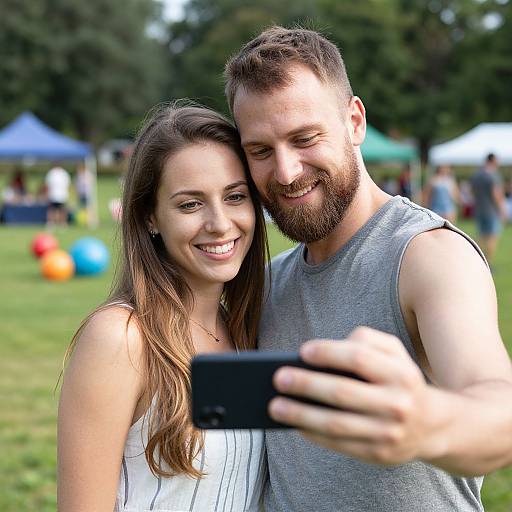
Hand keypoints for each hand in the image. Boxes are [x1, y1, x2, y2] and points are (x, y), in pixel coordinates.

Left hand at [268, 327, 436, 465]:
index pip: (359, 358)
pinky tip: (295, 425)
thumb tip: (324, 351)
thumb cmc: (399, 378)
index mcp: (399, 373)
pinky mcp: (379, 455)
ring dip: (301, 415)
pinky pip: (340, 445)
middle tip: (278, 378)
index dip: (329, 353)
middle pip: (343, 393)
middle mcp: (397, 403)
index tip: (302, 351)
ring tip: (275, 407)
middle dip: (306, 385)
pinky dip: (313, 435)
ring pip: (337, 424)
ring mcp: (388, 433)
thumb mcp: (393, 351)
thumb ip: (365, 339)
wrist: (433, 424)